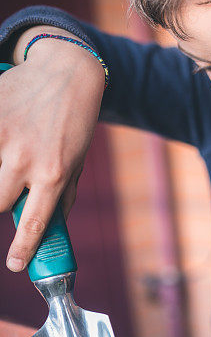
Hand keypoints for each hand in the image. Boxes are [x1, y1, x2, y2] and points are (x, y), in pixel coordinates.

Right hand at [0, 27, 104, 271]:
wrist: (66, 72)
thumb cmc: (74, 122)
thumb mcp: (77, 162)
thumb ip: (63, 195)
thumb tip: (51, 227)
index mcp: (54, 174)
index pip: (35, 222)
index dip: (23, 248)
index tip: (15, 265)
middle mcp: (26, 159)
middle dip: (3, 198)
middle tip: (13, 180)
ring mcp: (2, 136)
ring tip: (13, 152)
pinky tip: (8, 136)